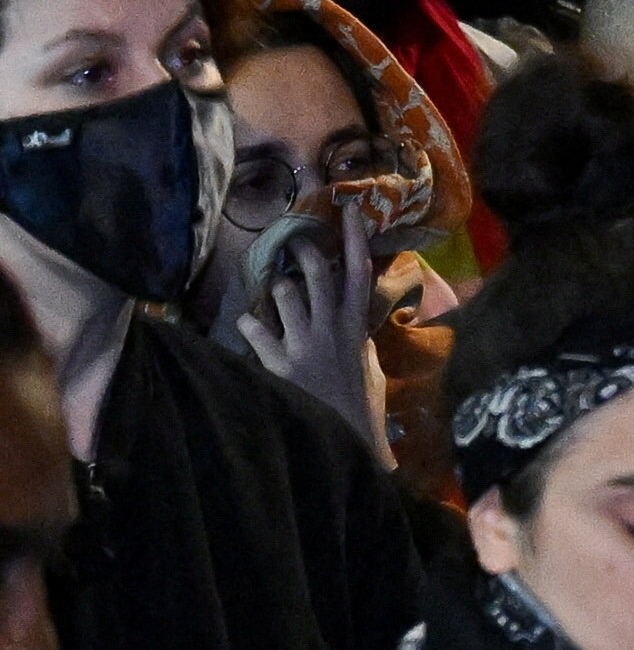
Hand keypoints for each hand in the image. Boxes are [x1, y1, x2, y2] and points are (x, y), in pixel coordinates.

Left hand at [236, 199, 392, 466]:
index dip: (355, 239)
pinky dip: (249, 324)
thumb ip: (358, 338)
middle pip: (316, 273)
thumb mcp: (369, 365)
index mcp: (357, 326)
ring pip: (284, 295)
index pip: (359, 272)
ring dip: (275, 289)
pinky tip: (248, 324)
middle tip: (292, 240)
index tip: (349, 211)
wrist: (345, 438)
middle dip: (302, 251)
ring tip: (272, 287)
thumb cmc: (361, 404)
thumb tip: (350, 322)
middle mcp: (331, 327)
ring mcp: (304, 343)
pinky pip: (256, 331)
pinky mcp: (280, 364)